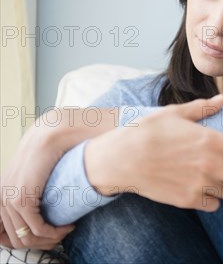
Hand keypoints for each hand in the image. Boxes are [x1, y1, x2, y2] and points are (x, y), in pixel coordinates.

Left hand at [1, 121, 74, 249]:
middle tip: (60, 237)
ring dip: (48, 239)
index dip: (29, 236)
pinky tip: (66, 227)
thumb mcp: (38, 166)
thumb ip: (34, 181)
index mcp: (5, 189)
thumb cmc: (52, 145)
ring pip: (25, 236)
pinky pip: (35, 228)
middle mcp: (3, 194)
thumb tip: (44, 195)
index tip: (51, 234)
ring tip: (64, 233)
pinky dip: (52, 233)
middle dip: (40, 242)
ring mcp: (10, 196)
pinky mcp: (23, 197)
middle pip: (14, 236)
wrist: (54, 130)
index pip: (6, 227)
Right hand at [85, 95, 222, 211]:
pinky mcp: (187, 201)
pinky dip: (208, 198)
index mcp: (213, 141)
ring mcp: (200, 185)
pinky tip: (194, 186)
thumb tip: (221, 100)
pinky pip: (210, 204)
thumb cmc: (147, 131)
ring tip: (205, 174)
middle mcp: (211, 165)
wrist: (120, 159)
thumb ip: (202, 109)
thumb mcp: (175, 113)